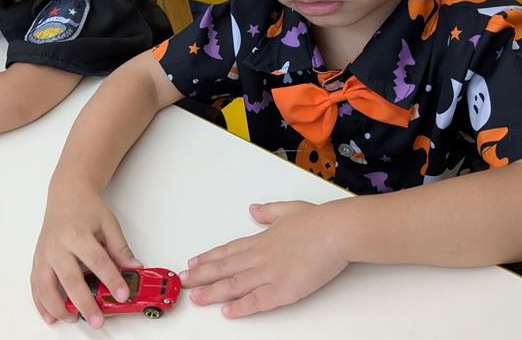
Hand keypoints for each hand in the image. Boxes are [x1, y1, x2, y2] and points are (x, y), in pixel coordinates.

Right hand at [31, 181, 140, 328]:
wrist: (66, 194)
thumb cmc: (86, 208)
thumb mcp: (109, 224)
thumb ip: (120, 248)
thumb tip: (134, 268)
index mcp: (78, 234)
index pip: (97, 261)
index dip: (111, 279)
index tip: (123, 294)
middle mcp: (57, 246)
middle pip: (70, 279)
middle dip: (84, 303)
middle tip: (97, 320)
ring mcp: (44, 254)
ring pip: (46, 287)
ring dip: (59, 308)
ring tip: (74, 320)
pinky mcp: (37, 260)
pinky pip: (35, 285)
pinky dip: (41, 304)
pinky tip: (50, 316)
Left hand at [181, 200, 350, 317]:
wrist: (337, 231)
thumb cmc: (320, 221)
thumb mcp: (289, 209)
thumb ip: (269, 212)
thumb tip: (254, 210)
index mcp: (262, 239)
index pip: (229, 250)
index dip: (210, 258)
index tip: (194, 263)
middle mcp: (261, 256)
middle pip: (225, 267)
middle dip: (201, 275)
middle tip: (183, 281)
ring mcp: (271, 273)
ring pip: (235, 284)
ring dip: (212, 291)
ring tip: (195, 297)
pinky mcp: (284, 289)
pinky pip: (257, 301)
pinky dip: (241, 307)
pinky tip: (227, 312)